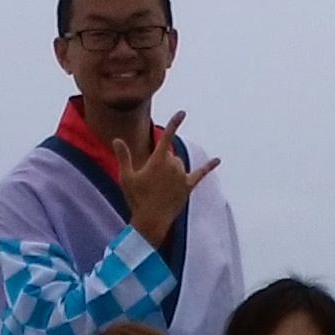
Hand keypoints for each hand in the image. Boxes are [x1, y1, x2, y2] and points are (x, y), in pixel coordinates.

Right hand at [114, 110, 219, 247]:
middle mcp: (173, 165)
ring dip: (171, 172)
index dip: (174, 124)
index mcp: (158, 160)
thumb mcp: (126, 177)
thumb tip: (117, 140)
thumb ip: (124, 157)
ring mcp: (182, 176)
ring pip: (179, 165)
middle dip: (161, 164)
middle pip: (170, 156)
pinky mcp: (188, 187)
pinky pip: (200, 174)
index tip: (182, 113)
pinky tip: (218, 160)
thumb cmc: (136, 199)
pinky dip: (209, 166)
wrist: (151, 221)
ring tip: (159, 189)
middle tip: (150, 183)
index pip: (167, 137)